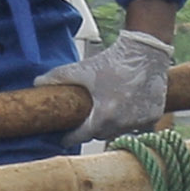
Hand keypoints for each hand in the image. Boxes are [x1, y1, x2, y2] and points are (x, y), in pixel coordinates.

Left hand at [39, 27, 177, 147]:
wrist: (145, 53)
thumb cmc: (112, 61)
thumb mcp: (83, 70)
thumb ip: (58, 77)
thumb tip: (36, 83)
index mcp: (103, 117)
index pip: (81, 136)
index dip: (70, 137)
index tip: (63, 138)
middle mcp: (122, 124)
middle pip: (100, 134)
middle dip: (91, 129)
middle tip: (85, 121)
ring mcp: (140, 122)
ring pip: (119, 131)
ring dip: (112, 126)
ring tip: (107, 113)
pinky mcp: (153, 116)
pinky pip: (137, 126)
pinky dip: (131, 121)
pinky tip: (126, 109)